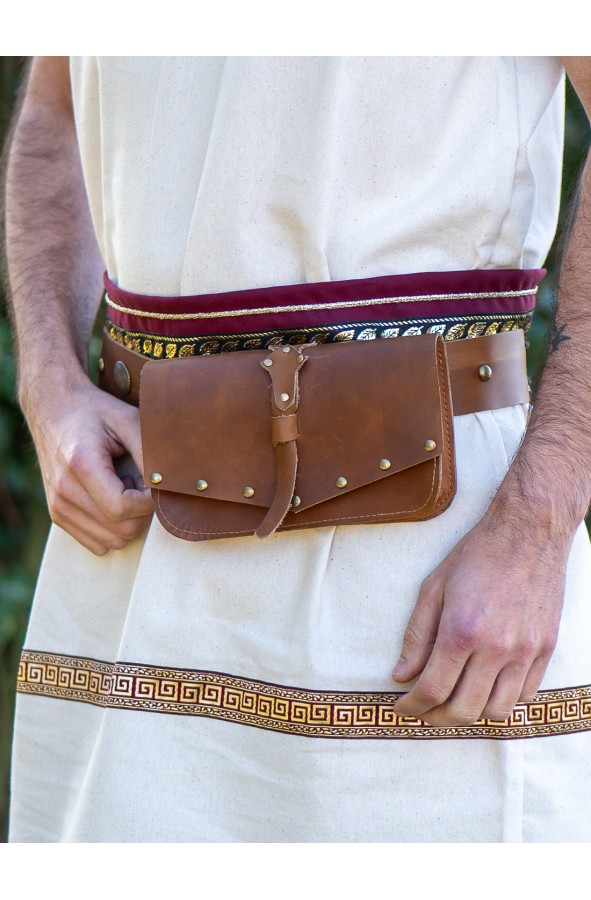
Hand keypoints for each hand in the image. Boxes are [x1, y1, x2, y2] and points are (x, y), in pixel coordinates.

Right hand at [27, 379, 152, 554]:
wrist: (52, 408)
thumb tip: (167, 484)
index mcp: (82, 465)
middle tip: (140, 483)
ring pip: (111, 541)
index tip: (154, 484)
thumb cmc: (94, 411)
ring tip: (124, 489)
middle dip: (142, 512)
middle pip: (121, 530)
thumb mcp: (127, 419)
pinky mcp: (58, 515)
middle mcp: (64, 491)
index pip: (123, 508)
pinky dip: (113, 530)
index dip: (149, 503)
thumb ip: (149, 451)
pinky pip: (97, 544)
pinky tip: (110, 500)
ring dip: (128, 521)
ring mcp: (58, 506)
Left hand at [392, 513, 569, 725]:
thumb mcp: (433, 587)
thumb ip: (416, 635)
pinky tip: (487, 686)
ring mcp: (526, 651)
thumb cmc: (477, 554)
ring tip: (456, 699)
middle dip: (436, 718)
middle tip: (424, 710)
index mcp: (462, 631)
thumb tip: (401, 675)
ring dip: (472, 713)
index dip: (412, 707)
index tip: (402, 708)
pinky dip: (502, 700)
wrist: (529, 531)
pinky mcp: (546, 649)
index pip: (432, 690)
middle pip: (464, 711)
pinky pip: (525, 695)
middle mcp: (496, 648)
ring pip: (497, 712)